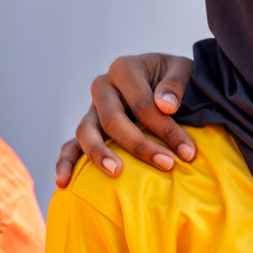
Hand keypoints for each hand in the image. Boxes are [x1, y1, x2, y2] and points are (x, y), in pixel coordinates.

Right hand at [53, 53, 195, 187]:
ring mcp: (92, 109)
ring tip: (116, 172)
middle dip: (140, 145)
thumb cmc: (176, 79)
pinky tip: (64, 182)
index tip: (189, 152)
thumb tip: (165, 105)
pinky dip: (65, 162)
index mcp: (125, 69)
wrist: (167, 83)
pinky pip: (71, 145)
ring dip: (99, 154)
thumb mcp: (185, 70)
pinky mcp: (88, 128)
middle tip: (167, 164)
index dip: (166, 129)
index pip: (142, 104)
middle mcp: (103, 87)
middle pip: (112, 119)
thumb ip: (176, 83)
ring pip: (86, 132)